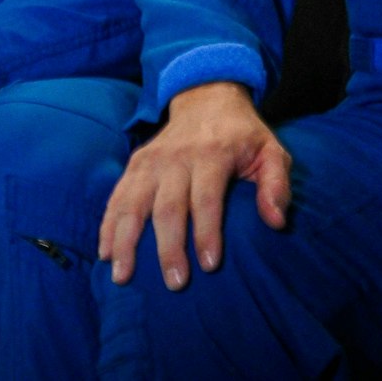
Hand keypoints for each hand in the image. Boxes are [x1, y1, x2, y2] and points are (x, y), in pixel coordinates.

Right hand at [99, 82, 290, 290]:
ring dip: (126, 240)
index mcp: (212, 154)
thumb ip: (277, 185)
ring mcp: (152, 160)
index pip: (206, 198)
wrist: (207, 98)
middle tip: (175, 282)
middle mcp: (177, 158)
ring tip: (123, 275)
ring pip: (133, 203)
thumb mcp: (271, 151)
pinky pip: (118, 195)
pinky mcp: (136, 163)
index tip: (209, 265)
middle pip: (168, 207)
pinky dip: (108, 224)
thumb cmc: (243, 135)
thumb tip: (276, 222)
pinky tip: (104, 252)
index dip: (206, 232)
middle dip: (169, 247)